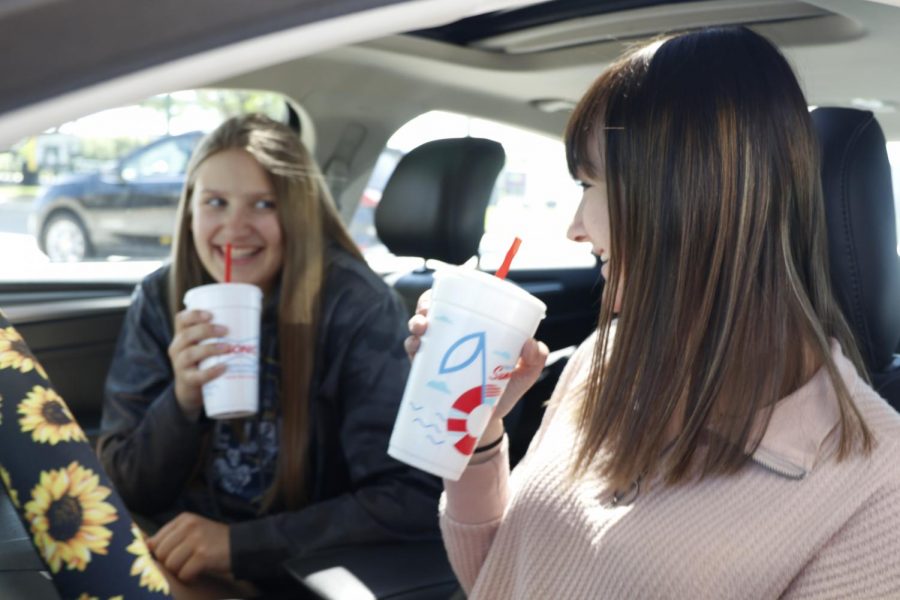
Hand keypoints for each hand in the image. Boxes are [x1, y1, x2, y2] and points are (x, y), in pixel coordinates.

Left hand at [147, 512, 231, 581]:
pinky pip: (184, 573)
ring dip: (180, 572)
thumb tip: (145, 545)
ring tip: (192, 568)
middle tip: (184, 564)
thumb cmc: (213, 541)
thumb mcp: (192, 531)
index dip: (160, 554)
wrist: (242, 545)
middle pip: (161, 554)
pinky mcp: (203, 555)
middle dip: (170, 564)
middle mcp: (189, 526)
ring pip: (171, 565)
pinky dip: (190, 577)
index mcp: (184, 519)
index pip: (155, 541)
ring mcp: (196, 540)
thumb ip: (170, 536)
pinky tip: (198, 573)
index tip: (171, 558)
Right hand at [168, 309, 228, 419]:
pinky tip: (224, 367)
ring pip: (190, 354)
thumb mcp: (207, 344)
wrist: (192, 388)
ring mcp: (180, 365)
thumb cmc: (205, 359)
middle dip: (207, 330)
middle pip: (187, 335)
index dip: (194, 315)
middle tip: (226, 330)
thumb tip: (254, 322)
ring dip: (210, 348)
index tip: (211, 314)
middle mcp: (177, 347)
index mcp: (182, 334)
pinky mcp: (187, 380)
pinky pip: (197, 376)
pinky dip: (211, 371)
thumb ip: (221, 334)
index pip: (181, 319)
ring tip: (228, 348)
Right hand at [404, 290, 548, 435]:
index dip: (454, 292)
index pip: (462, 303)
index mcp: (475, 330)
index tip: (455, 292)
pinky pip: (413, 352)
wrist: (483, 424)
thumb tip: (531, 343)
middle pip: (435, 309)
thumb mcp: (524, 375)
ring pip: (420, 327)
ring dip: (417, 322)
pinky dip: (411, 345)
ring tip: (422, 328)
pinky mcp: (425, 370)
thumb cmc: (503, 393)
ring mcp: (437, 352)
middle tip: (430, 311)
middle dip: (427, 304)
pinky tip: (416, 347)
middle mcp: (453, 336)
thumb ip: (535, 359)